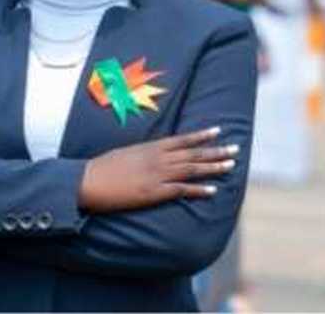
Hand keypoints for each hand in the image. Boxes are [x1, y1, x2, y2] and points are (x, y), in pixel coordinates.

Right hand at [79, 126, 238, 212]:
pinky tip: (213, 190)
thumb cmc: (102, 168)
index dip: (201, 136)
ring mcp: (157, 175)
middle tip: (235, 149)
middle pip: (192, 154)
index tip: (218, 131)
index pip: (182, 140)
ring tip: (231, 165)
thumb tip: (152, 155)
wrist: (89, 181)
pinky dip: (199, 190)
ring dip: (213, 168)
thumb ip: (142, 154)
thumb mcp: (124, 153)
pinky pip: (182, 190)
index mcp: (150, 147)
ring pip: (192, 169)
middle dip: (215, 151)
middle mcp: (157, 158)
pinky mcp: (154, 192)